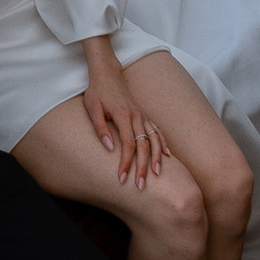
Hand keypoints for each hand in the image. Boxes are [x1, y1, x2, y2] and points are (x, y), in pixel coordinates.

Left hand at [79, 41, 160, 187]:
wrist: (108, 73)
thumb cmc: (97, 91)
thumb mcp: (92, 107)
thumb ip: (100, 127)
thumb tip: (108, 148)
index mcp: (123, 116)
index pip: (127, 145)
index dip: (126, 163)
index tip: (122, 179)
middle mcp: (136, 117)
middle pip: (143, 146)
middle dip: (143, 167)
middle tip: (141, 186)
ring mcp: (143, 116)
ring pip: (154, 140)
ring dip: (157, 158)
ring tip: (158, 175)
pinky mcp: (145, 115)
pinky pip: (158, 131)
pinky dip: (163, 144)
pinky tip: (167, 157)